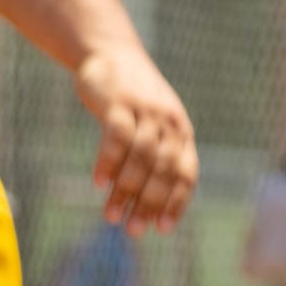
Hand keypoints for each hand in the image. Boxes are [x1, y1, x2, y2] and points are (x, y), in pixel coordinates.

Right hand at [75, 44, 198, 235]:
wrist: (113, 54)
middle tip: (133, 230)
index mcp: (182, 132)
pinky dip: (108, 161)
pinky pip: (117, 136)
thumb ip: (153, 159)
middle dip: (149, 204)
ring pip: (140, 157)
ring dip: (126, 190)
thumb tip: (142, 205)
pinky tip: (98, 183)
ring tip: (110, 215)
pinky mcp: (121, 102)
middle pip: (164, 170)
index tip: (162, 229)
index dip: (176, 202)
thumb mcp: (152, 127)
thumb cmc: (133, 101)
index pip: (186, 173)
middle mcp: (170, 122)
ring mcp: (146, 111)